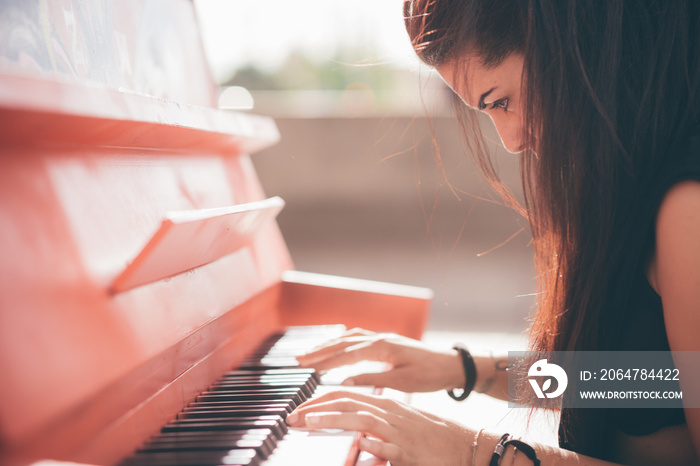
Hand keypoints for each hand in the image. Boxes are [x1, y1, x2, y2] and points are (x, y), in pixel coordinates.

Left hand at [286, 390, 471, 465]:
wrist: (463, 445)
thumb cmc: (428, 436)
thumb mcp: (397, 422)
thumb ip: (372, 420)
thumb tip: (349, 427)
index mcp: (384, 405)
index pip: (345, 395)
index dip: (319, 400)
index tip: (299, 409)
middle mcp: (389, 414)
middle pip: (348, 403)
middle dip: (317, 408)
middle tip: (292, 417)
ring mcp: (398, 432)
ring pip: (363, 420)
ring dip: (335, 420)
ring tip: (311, 422)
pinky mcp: (409, 452)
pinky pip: (389, 448)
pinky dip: (373, 445)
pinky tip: (359, 444)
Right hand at [296, 328, 464, 391]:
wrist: (451, 364)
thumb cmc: (429, 375)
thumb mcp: (402, 382)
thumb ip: (372, 379)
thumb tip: (344, 381)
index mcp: (382, 346)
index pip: (347, 354)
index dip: (326, 362)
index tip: (307, 369)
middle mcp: (380, 338)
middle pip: (343, 342)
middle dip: (320, 350)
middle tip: (298, 359)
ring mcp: (383, 338)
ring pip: (349, 338)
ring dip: (328, 345)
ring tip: (310, 353)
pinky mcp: (386, 342)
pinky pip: (358, 338)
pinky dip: (342, 342)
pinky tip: (335, 347)